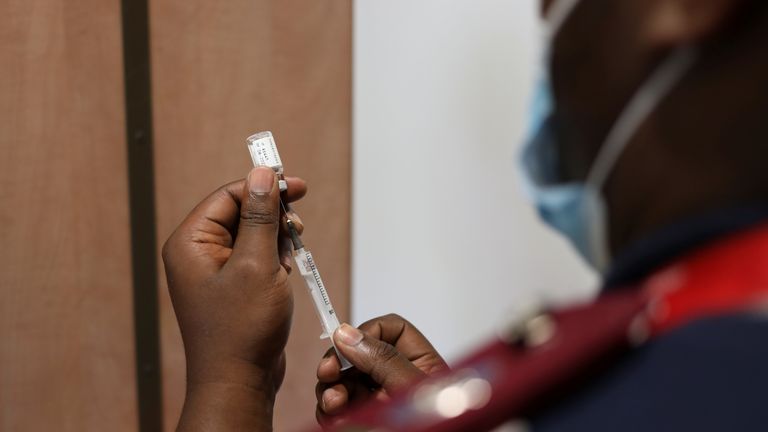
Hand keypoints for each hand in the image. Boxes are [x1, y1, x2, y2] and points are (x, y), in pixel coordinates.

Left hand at [162, 167, 305, 430]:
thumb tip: (262, 174)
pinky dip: (274, 257)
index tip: (296, 186)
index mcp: (191, 242)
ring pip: (251, 233)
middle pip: (240, 211)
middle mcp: (197, 253)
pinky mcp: (231, 285)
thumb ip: (260, 215)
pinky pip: (254, 256)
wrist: (240, 380)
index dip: (263, 187)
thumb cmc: (242, 328)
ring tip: (289, 255)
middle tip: (297, 224)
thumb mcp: (257, 263)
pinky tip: (284, 270)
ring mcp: (214, 270)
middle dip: (272, 217)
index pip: (228, 195)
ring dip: (276, 238)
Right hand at [315, 314, 447, 426]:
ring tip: (333, 402)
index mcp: (420, 364)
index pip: (391, 329)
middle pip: (358, 354)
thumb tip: (349, 334)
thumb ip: (383, 360)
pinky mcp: (362, 423)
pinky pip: (336, 410)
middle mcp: (396, 381)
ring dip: (330, 388)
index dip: (368, 330)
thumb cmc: (439, 427)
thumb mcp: (412, 390)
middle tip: (328, 372)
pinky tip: (333, 417)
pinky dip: (329, 411)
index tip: (348, 342)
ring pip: (342, 382)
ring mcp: (377, 404)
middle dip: (340, 362)